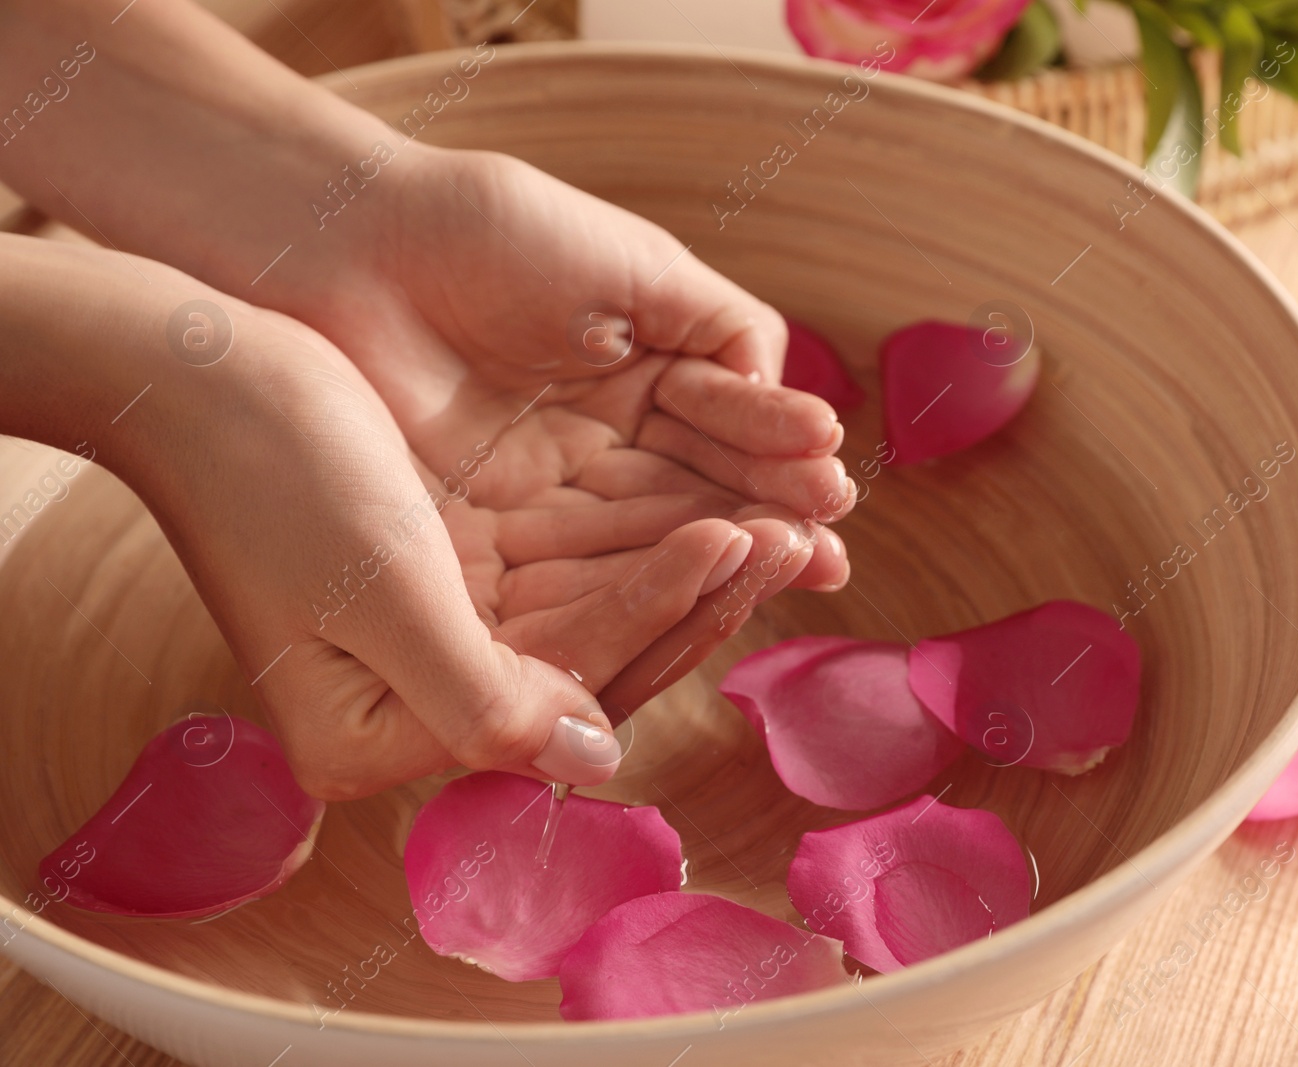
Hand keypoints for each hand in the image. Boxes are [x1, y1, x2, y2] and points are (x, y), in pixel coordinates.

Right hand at [0, 238, 804, 798]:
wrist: (201, 375)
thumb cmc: (273, 477)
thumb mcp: (380, 592)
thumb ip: (484, 699)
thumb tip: (595, 758)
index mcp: (383, 737)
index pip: (563, 693)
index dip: (658, 617)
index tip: (740, 539)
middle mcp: (420, 706)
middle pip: (594, 664)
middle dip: (699, 599)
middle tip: (795, 535)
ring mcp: (445, 643)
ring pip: (599, 617)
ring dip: (689, 569)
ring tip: (779, 517)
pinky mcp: (462, 584)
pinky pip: (577, 575)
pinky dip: (645, 542)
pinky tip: (716, 507)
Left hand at [264, 145, 856, 710]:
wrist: (353, 248)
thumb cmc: (493, 235)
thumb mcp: (635, 266)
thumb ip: (724, 328)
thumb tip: (790, 400)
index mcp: (639, 374)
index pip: (722, 430)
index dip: (778, 456)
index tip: (835, 483)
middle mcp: (598, 445)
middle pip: (696, 496)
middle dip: (767, 517)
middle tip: (828, 542)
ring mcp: (545, 499)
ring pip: (650, 540)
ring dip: (724, 555)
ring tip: (795, 561)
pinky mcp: (488, 547)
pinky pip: (581, 575)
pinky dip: (645, 581)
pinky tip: (705, 583)